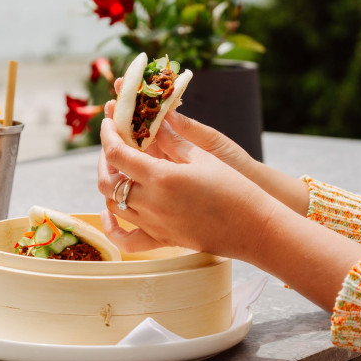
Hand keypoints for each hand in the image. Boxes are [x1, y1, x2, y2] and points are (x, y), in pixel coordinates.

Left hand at [97, 114, 278, 259]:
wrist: (255, 228)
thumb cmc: (234, 188)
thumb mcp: (203, 156)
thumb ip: (172, 139)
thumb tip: (154, 120)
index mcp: (160, 177)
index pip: (117, 154)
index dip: (107, 135)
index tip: (108, 122)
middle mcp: (151, 203)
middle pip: (107, 181)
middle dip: (104, 159)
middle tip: (113, 144)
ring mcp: (154, 225)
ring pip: (112, 206)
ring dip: (109, 185)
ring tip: (119, 169)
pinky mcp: (162, 240)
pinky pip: (126, 239)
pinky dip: (112, 226)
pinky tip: (111, 213)